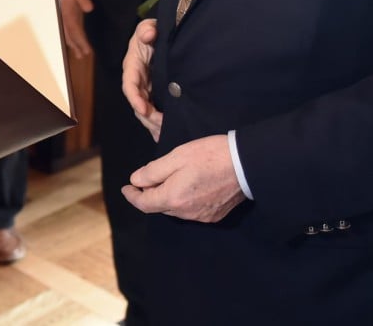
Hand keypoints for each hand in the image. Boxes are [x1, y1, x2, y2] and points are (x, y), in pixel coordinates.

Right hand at [58, 0, 94, 58]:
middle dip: (77, 46)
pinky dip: (72, 41)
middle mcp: (65, 20)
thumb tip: (89, 9)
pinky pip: (68, 33)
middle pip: (71, 36)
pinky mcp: (67, 20)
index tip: (87, 50)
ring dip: (74, 46)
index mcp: (68, 14)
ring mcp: (64, 21)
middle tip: (83, 56)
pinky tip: (75, 46)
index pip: (75, 31)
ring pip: (68, 36)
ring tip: (79, 55)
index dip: (81, 41)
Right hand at [121, 18, 161, 139]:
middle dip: (147, 117)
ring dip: (153, 124)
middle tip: (161, 127)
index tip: (144, 109)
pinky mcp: (153, 95)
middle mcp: (136, 81)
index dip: (135, 98)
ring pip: (145, 111)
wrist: (158, 38)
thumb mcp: (148, 27)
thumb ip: (147, 29)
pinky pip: (153, 112)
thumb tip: (148, 34)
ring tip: (165, 134)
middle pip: (138, 103)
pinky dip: (156, 125)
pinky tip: (164, 136)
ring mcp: (144, 89)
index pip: (129, 84)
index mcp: (132, 66)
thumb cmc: (151, 32)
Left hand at [122, 135, 245, 222]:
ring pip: (176, 209)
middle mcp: (185, 212)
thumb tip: (136, 181)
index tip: (126, 188)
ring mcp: (201, 216)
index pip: (144, 204)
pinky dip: (184, 201)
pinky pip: (192, 211)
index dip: (132, 196)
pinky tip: (190, 188)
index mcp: (173, 198)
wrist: (246, 164)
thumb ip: (153, 171)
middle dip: (150, 195)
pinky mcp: (215, 215)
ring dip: (168, 198)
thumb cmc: (209, 155)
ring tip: (170, 181)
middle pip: (160, 207)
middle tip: (147, 179)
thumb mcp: (176, 156)